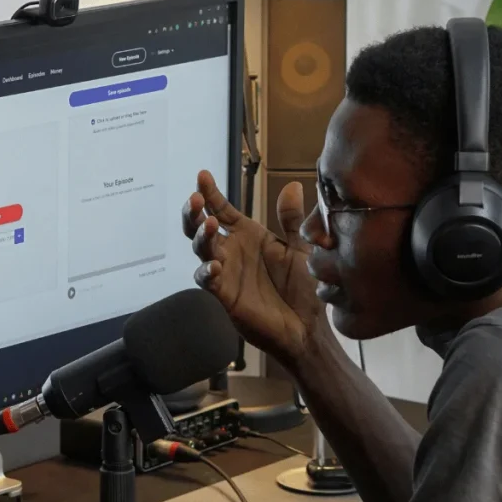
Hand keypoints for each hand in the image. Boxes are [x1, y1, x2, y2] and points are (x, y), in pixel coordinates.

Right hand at [182, 170, 324, 364]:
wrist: (307, 327)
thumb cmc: (304, 288)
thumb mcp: (300, 248)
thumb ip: (292, 220)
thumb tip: (292, 186)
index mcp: (247, 236)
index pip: (222, 209)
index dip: (211, 193)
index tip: (202, 175)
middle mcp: (232, 251)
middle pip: (201, 226)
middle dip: (194, 212)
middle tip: (195, 200)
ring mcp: (226, 273)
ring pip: (201, 250)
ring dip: (200, 236)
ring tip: (208, 224)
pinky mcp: (225, 295)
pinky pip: (208, 281)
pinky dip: (206, 272)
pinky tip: (214, 265)